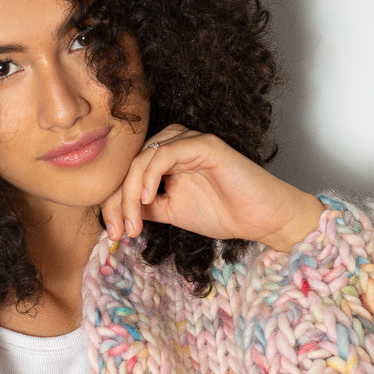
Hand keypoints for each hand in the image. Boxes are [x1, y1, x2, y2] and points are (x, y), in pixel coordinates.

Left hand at [100, 126, 322, 252]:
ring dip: (130, 193)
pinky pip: (165, 153)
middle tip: (117, 232)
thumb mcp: (171, 211)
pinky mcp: (203, 144)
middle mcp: (174, 143)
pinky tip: (146, 199)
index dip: (113, 202)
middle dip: (117, 200)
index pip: (127, 173)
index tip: (112, 233)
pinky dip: (150, 176)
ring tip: (133, 223)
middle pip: (129, 164)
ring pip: (143, 158)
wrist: (260, 218)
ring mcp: (189, 140)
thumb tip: (114, 211)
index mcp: (165, 157)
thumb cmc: (223, 212)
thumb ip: (145, 205)